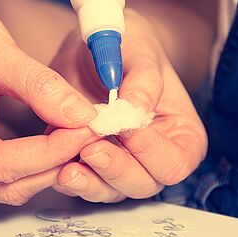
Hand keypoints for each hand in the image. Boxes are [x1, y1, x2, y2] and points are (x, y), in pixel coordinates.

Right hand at [0, 0, 97, 204]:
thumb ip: (40, 87)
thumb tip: (82, 116)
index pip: (0, 164)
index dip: (50, 151)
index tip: (87, 129)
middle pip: (4, 183)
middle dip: (53, 162)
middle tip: (91, 131)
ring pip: (8, 185)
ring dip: (48, 165)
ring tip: (79, 132)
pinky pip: (5, 173)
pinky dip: (36, 159)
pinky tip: (60, 135)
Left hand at [48, 9, 207, 201]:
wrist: (94, 48)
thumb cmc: (129, 46)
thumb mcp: (140, 49)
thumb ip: (143, 79)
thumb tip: (136, 108)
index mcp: (182, 135)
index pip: (175, 162)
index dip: (152, 152)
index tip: (127, 130)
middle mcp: (155, 158)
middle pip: (143, 184)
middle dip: (116, 170)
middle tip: (91, 149)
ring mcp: (123, 166)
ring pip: (110, 190)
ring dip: (89, 182)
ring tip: (68, 166)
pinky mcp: (91, 167)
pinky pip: (82, 184)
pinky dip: (70, 178)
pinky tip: (56, 165)